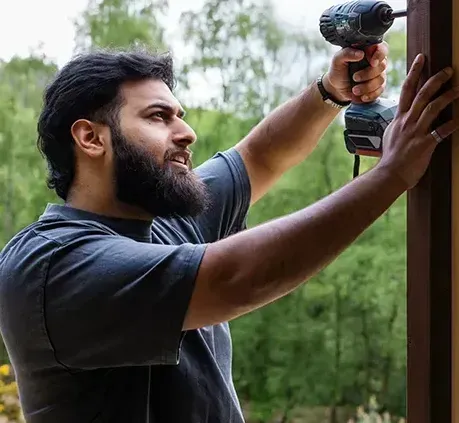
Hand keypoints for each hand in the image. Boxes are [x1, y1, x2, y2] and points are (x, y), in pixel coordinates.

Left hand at [322, 42, 388, 102]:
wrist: (336, 88)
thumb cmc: (338, 71)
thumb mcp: (337, 60)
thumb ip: (347, 53)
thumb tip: (360, 54)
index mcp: (367, 51)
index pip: (382, 48)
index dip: (379, 55)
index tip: (372, 63)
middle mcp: (375, 61)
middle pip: (382, 66)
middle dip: (368, 74)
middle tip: (354, 77)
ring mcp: (378, 74)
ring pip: (381, 80)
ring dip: (367, 87)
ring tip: (354, 90)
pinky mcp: (377, 87)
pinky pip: (380, 91)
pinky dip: (370, 95)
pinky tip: (362, 96)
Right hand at [377, 53, 458, 188]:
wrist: (389, 174)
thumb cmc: (391, 158)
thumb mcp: (390, 135)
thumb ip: (399, 124)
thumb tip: (401, 117)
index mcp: (399, 119)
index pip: (406, 90)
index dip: (414, 72)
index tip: (421, 58)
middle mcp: (407, 122)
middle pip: (422, 94)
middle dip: (436, 79)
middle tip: (448, 70)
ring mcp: (416, 132)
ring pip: (432, 108)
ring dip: (447, 97)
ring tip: (458, 89)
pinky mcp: (425, 144)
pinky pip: (442, 131)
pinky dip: (453, 124)